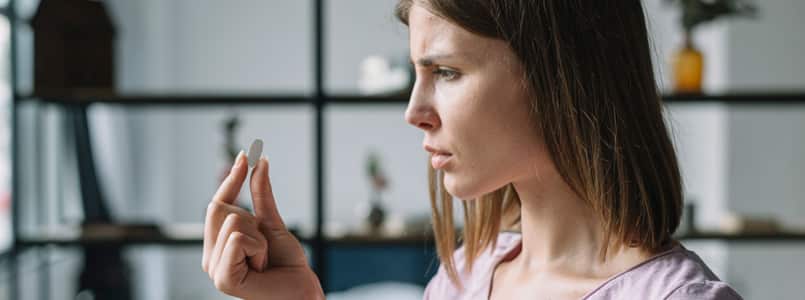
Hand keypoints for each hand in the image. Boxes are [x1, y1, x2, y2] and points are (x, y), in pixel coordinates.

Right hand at [203, 151, 323, 298]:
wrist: (300, 291)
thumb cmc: (286, 264)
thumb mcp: (272, 224)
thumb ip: (261, 195)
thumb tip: (259, 163)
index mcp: (217, 243)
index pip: (218, 202)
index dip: (232, 178)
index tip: (245, 154)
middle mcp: (210, 256)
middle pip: (221, 208)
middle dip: (252, 221)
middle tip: (263, 248)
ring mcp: (214, 268)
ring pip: (234, 222)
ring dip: (259, 239)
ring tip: (263, 260)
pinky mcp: (222, 278)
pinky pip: (237, 239)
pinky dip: (258, 249)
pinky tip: (261, 266)